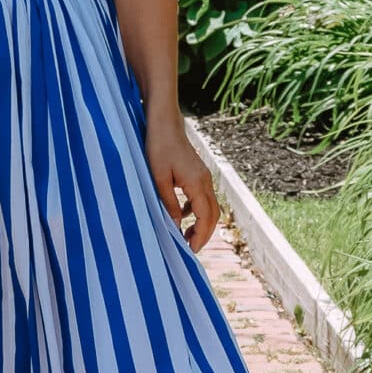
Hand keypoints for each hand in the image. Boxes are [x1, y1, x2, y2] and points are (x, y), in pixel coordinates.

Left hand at [146, 114, 217, 253]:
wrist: (164, 123)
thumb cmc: (158, 147)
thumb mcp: (158, 178)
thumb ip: (168, 204)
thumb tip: (176, 227)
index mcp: (197, 183)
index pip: (206, 217)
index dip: (200, 236)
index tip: (190, 250)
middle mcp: (205, 180)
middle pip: (213, 215)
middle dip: (204, 234)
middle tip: (190, 248)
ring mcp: (203, 176)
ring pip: (209, 207)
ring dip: (201, 223)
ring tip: (185, 235)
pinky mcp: (197, 173)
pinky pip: (202, 197)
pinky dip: (195, 210)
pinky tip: (180, 215)